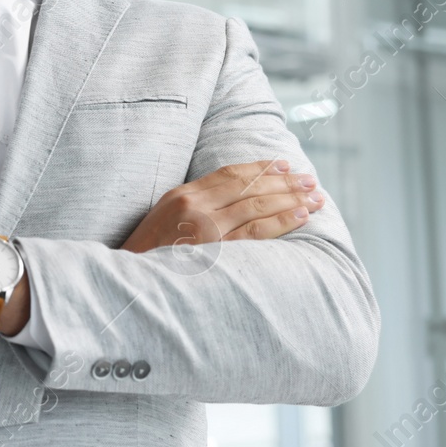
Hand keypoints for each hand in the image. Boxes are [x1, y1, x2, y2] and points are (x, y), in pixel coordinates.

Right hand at [120, 160, 325, 253]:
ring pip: (258, 205)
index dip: (260, 168)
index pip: (229, 174)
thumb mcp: (164, 220)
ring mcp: (206, 227)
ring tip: (315, 197)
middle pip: (249, 186)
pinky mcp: (216, 250)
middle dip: (284, 181)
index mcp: (182, 195)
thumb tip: (229, 203)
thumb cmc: (147, 256)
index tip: (283, 165)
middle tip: (310, 180)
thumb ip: (193, 208)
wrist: (130, 281)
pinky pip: (256, 232)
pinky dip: (281, 221)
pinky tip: (301, 216)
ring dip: (291, 199)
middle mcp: (195, 205)